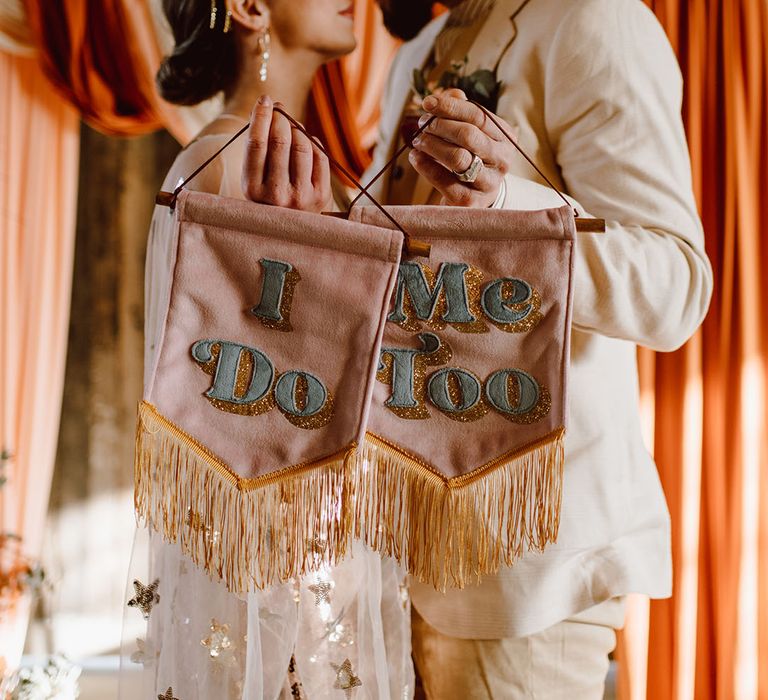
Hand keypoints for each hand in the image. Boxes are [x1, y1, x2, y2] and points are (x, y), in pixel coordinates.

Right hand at [242, 95, 332, 211]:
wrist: (289, 231)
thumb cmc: (268, 196)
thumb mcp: (254, 178)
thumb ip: (258, 147)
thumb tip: (270, 107)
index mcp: (253, 190)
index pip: (256, 143)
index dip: (261, 116)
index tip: (264, 100)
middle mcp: (277, 196)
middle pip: (280, 141)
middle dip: (281, 118)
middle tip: (279, 108)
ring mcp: (301, 197)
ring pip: (302, 146)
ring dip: (297, 128)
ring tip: (291, 125)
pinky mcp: (321, 197)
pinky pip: (319, 156)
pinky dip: (312, 142)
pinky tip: (305, 140)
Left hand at [409, 88, 516, 207]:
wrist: (477, 197)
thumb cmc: (472, 156)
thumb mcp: (472, 132)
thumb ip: (462, 111)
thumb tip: (452, 93)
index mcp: (506, 138)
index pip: (478, 115)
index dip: (450, 106)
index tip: (427, 102)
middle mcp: (502, 160)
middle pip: (468, 135)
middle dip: (440, 126)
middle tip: (422, 124)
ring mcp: (488, 183)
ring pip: (457, 158)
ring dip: (432, 145)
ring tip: (418, 140)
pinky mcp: (471, 202)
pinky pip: (445, 182)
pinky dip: (426, 166)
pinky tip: (415, 157)